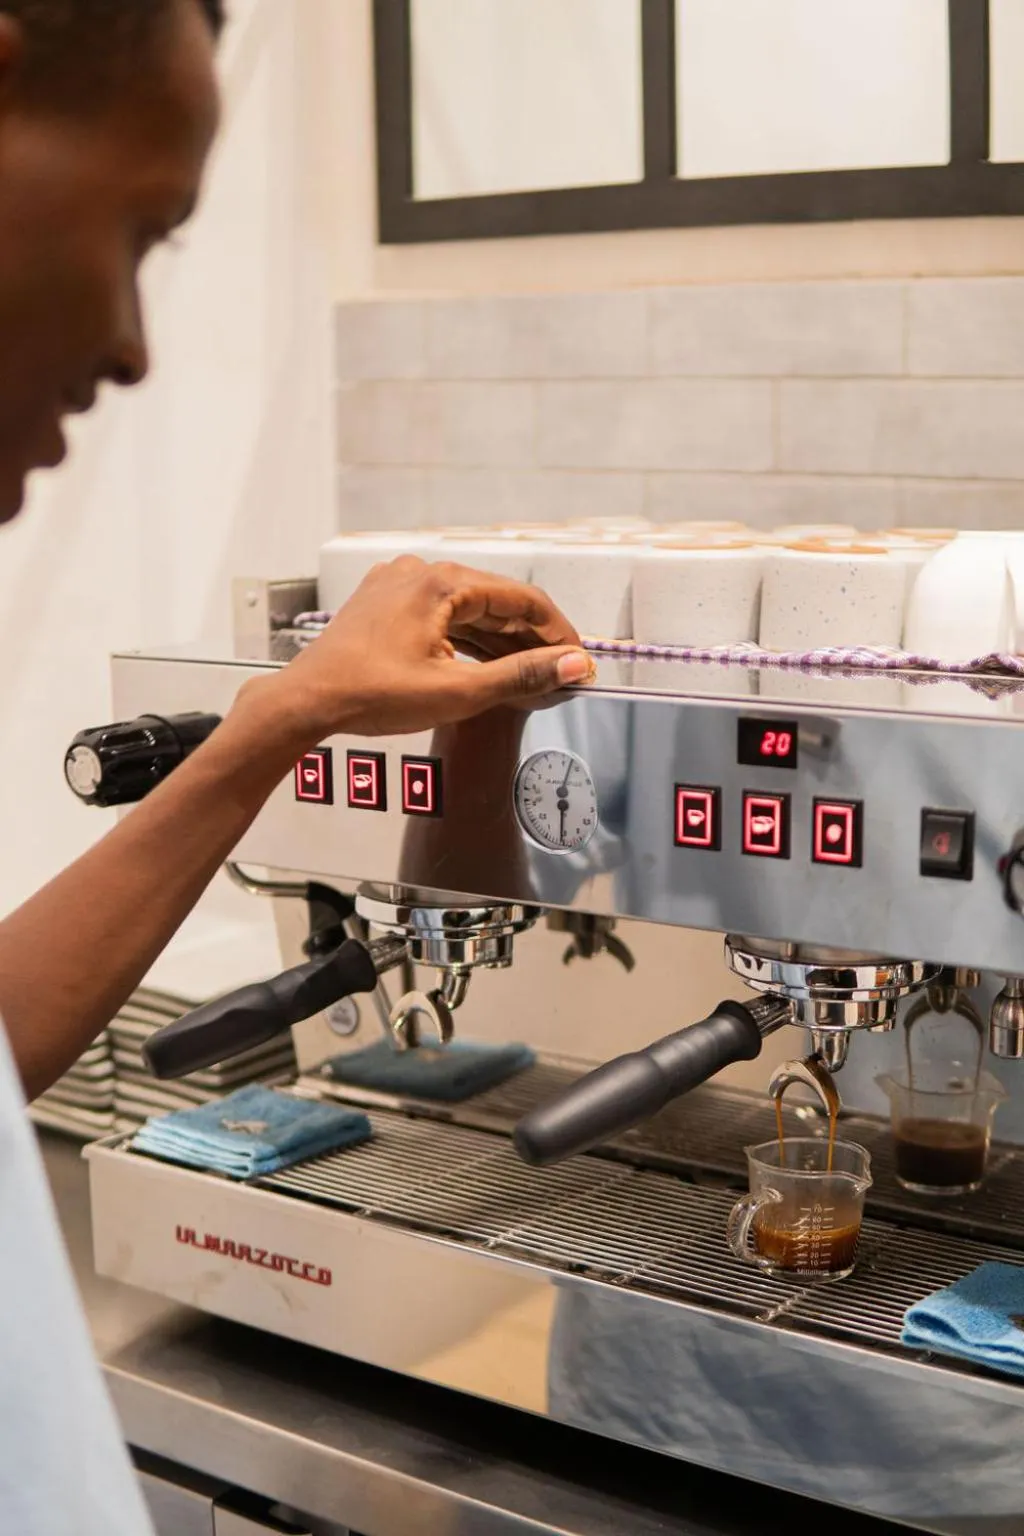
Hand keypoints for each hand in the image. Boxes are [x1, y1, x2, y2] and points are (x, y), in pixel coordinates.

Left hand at [249, 556, 594, 742]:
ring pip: (468, 610)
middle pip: (496, 602)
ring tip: (528, 675)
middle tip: (559, 671)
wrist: (307, 701)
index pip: (522, 599)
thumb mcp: (457, 690)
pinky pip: (441, 616)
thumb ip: (521, 675)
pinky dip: (467, 640)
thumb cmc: (369, 694)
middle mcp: (420, 572)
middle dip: (530, 639)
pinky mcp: (385, 604)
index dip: (557, 632)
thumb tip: (572, 666)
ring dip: (500, 642)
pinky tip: (485, 665)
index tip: (577, 660)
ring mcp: (399, 585)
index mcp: (441, 582)